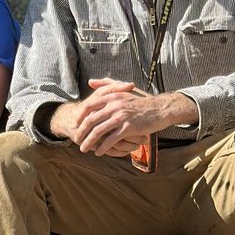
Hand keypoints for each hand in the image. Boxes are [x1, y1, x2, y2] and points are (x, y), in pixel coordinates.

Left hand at [54, 81, 184, 156]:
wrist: (160, 109)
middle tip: (76, 140)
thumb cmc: (141, 101)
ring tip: (84, 149)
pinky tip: (99, 153)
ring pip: (98, 132)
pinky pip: (111, 140)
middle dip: (81, 132)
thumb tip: (90, 82)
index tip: (75, 125)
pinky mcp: (128, 128)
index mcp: (111, 96)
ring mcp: (121, 117)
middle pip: (91, 120)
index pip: (88, 106)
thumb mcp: (123, 89)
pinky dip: (103, 147)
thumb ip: (106, 84)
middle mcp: (114, 105)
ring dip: (89, 142)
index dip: (79, 117)